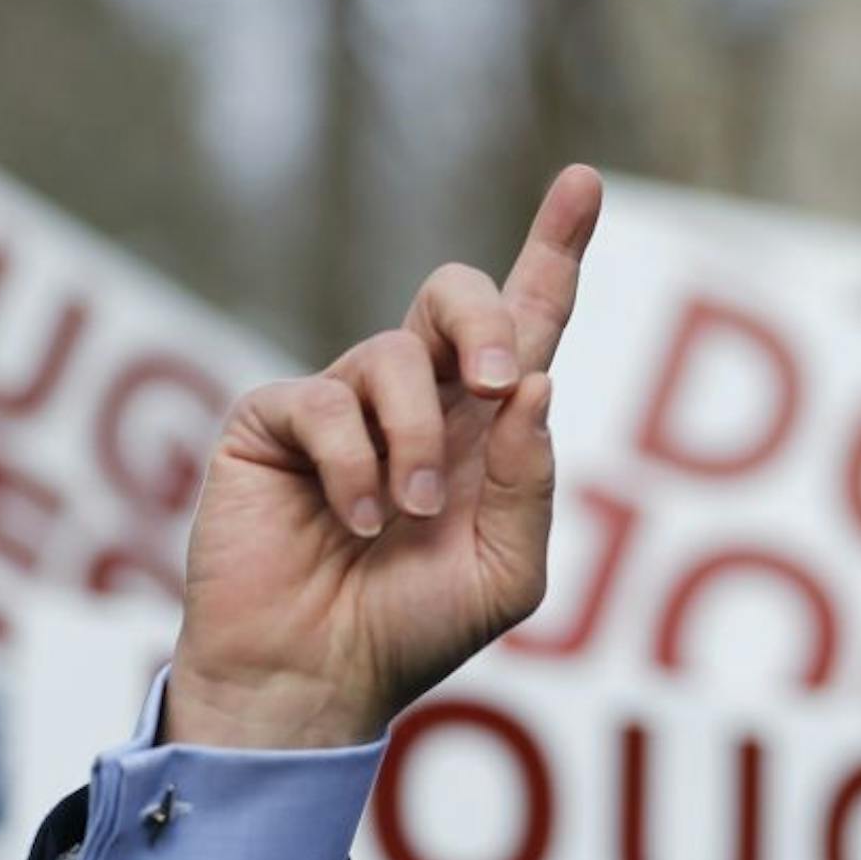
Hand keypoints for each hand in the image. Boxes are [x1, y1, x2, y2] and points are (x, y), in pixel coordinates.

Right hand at [164, 166, 602, 748]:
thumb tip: (536, 387)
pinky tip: (357, 520)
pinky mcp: (275, 421)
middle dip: (488, 321)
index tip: (585, 182)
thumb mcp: (508, 569)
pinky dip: (356, 465)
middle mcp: (419, 400)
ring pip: (395, 356)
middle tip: (502, 385)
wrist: (320, 677)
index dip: (555, 250)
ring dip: (418, 441)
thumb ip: (530, 481)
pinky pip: (326, 402)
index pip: (529, 322)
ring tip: (407, 515)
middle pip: (456, 295)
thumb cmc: (417, 627)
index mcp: (487, 427)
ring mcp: (345, 404)